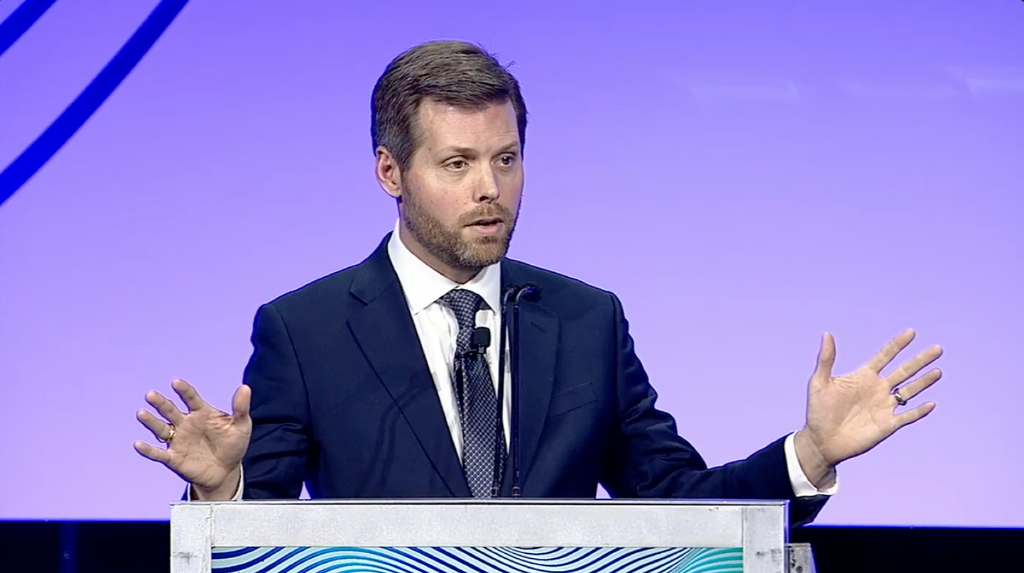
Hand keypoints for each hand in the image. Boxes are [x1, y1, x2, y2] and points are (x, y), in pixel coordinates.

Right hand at [134, 379, 251, 496]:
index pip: (191, 398)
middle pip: (170, 411)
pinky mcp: (174, 458)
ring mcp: (178, 440)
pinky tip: (138, 444)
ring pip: (161, 429)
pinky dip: (148, 450)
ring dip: (151, 422)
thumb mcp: (241, 426)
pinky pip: (159, 454)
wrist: (227, 471)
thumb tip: (245, 387)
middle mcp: (186, 424)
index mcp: (201, 413)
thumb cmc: (233, 444)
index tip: (176, 382)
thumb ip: (241, 408)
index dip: (184, 390)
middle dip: (161, 403)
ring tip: (141, 413)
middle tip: (150, 395)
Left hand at [796, 329, 941, 483]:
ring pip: (909, 391)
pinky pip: (907, 416)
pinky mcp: (887, 425)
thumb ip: (826, 359)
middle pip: (904, 371)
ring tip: (938, 371)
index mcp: (863, 376)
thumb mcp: (819, 382)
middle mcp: (877, 389)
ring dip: (924, 382)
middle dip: (920, 360)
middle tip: (937, 348)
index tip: (911, 332)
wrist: (821, 441)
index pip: (885, 356)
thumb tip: (827, 334)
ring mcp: (884, 406)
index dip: (897, 345)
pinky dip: (919, 411)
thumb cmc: (818, 410)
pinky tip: (931, 403)